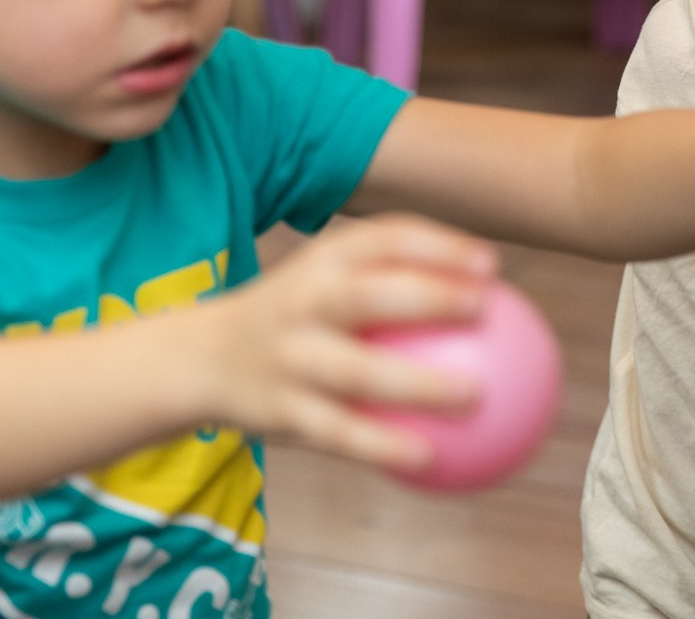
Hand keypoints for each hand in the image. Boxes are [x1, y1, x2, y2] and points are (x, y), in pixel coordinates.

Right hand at [203, 213, 498, 473]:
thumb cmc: (297, 314)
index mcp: (322, 261)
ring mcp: (290, 357)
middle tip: (484, 308)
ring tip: (475, 395)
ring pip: (357, 372)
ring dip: (418, 384)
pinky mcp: (280, 410)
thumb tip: (488, 288)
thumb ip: (392, 275)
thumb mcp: (327, 276)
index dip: (439, 245)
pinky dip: (383, 445)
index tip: (491, 264)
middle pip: (368, 294)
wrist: (203, 357)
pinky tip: (429, 456)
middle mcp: (303, 302)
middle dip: (427, 295)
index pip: (385, 239)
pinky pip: (339, 432)